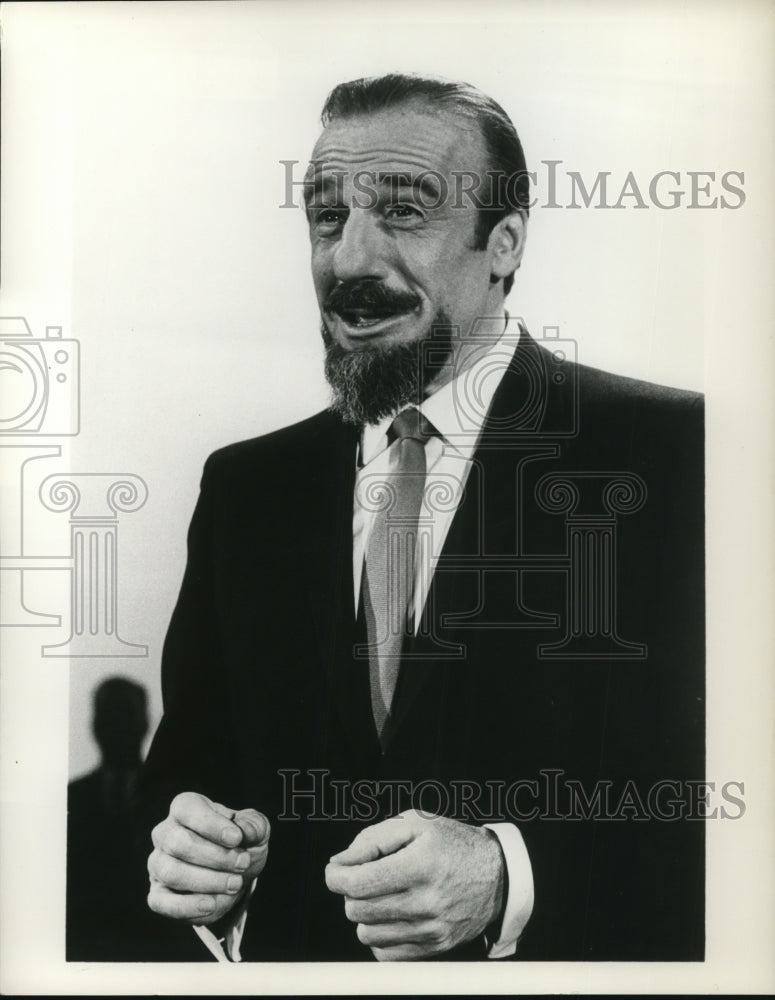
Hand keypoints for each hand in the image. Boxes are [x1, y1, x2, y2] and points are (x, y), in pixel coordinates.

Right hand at [147, 791, 269, 925]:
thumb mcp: (255, 829)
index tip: (237, 838)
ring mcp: (158, 864)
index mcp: (185, 807)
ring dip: (207, 881)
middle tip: (243, 863)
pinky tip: (210, 905)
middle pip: (180, 843)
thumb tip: (245, 833)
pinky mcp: (157, 894)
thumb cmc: (240, 843)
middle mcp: (165, 833)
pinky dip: (186, 907)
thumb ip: (253, 826)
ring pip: (172, 873)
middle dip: (216, 857)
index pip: (188, 809)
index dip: (212, 825)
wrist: (235, 873)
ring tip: (235, 884)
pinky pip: (161, 903)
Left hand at [325, 810, 503, 959]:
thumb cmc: (451, 843)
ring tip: (380, 896)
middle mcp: (426, 901)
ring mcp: (431, 929)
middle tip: (364, 877)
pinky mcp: (435, 947)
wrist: (498, 874)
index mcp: (420, 865)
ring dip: (364, 915)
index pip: (358, 883)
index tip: (335, 870)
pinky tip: (391, 916)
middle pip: (357, 910)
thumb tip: (340, 862)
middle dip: (350, 892)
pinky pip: (386, 954)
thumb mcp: (416, 823)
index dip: (335, 876)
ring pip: (367, 934)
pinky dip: (379, 936)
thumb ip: (373, 838)